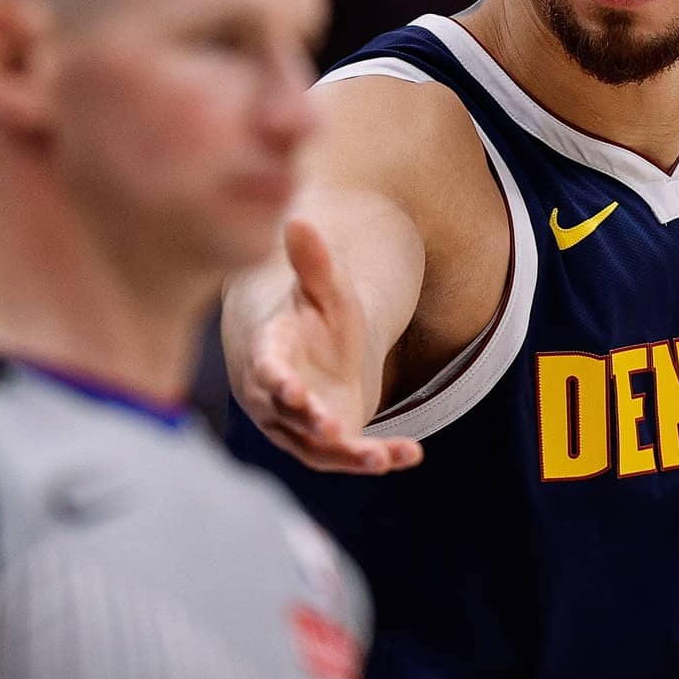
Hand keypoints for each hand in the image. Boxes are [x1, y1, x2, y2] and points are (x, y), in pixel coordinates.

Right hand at [242, 219, 423, 474]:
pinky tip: (410, 455)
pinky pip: (346, 457)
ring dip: (348, 454)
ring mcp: (299, 426)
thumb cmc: (313, 317)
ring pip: (317, 446)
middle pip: (288, 415)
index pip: (268, 371)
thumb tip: (299, 220)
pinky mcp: (325, 445)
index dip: (278, 382)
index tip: (292, 391)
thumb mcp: (322, 289)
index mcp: (271, 355)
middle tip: (332, 430)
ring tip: (382, 459)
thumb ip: (312, 264)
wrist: (312, 353)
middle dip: (309, 422)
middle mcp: (277, 397)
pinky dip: (376, 458)